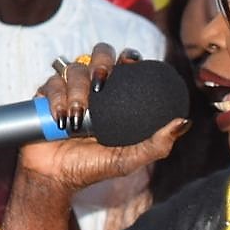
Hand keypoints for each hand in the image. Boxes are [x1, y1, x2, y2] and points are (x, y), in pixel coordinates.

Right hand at [17, 42, 188, 195]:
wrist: (57, 176)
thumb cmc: (94, 167)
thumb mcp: (129, 158)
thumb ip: (156, 144)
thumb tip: (183, 122)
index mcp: (116, 96)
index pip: (125, 63)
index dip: (129, 56)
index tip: (130, 63)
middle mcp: (93, 87)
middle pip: (99, 53)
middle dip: (100, 62)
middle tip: (100, 82)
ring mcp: (68, 89)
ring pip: (74, 70)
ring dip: (76, 93)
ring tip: (76, 120)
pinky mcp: (46, 94)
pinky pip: (52, 84)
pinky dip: (56, 100)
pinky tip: (60, 119)